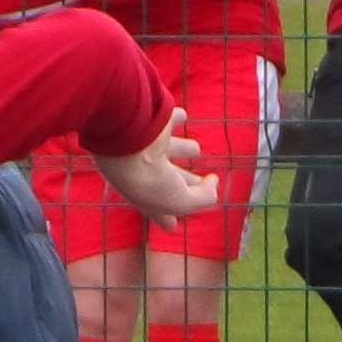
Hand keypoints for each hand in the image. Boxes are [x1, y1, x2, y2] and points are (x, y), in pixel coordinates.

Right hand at [93, 109, 218, 224]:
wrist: (128, 140)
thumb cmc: (149, 177)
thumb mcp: (181, 201)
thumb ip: (204, 198)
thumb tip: (213, 181)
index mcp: (147, 196)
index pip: (159, 212)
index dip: (165, 218)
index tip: (171, 225)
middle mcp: (147, 171)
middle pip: (172, 178)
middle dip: (186, 182)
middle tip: (200, 182)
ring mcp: (151, 146)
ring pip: (173, 148)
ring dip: (184, 148)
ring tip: (195, 149)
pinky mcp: (156, 123)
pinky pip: (172, 118)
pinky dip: (177, 118)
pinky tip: (182, 116)